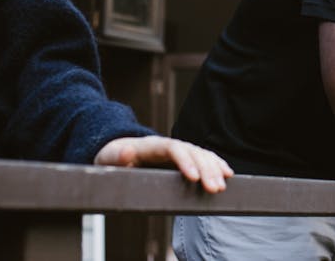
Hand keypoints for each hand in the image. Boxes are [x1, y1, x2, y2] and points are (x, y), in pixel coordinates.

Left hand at [94, 136, 233, 193]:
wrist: (115, 152)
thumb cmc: (111, 159)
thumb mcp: (107, 159)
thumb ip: (116, 157)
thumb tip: (126, 153)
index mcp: (150, 145)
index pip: (172, 148)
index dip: (185, 161)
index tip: (194, 178)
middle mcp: (168, 145)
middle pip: (192, 151)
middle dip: (205, 169)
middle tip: (214, 188)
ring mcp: (177, 150)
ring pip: (201, 154)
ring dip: (214, 169)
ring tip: (221, 186)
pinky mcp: (183, 158)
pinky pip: (203, 158)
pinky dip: (216, 164)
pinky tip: (228, 174)